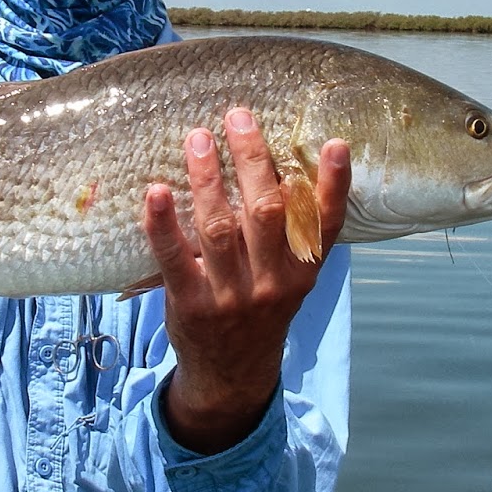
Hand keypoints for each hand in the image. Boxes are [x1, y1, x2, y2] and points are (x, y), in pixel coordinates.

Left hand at [144, 108, 350, 454]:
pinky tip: (155, 192)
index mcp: (302, 272)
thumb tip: (284, 163)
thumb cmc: (260, 308)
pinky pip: (173, 258)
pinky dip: (162, 223)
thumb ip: (292, 233)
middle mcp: (272, 282)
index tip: (335, 144)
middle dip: (253, 160)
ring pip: (219, 228)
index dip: (334, 184)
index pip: (325, 223)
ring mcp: (231, 295)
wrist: (230, 374)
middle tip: (238, 116)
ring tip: (198, 138)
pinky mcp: (191, 304)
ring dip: (207, 180)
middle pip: (266, 212)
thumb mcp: (290, 278)